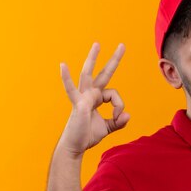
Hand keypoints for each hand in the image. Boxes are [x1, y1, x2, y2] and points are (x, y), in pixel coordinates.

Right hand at [58, 42, 129, 156]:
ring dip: (92, 59)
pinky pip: (71, 90)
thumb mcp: (107, 128)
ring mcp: (82, 97)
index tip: (119, 117)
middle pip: (103, 73)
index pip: (114, 94)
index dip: (119, 105)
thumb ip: (118, 122)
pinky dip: (66, 78)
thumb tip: (128, 115)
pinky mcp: (77, 104)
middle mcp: (90, 94)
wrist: (75, 146)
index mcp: (97, 98)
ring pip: (88, 74)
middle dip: (113, 60)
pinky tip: (62, 66)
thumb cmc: (87, 135)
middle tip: (122, 45)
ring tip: (97, 45)